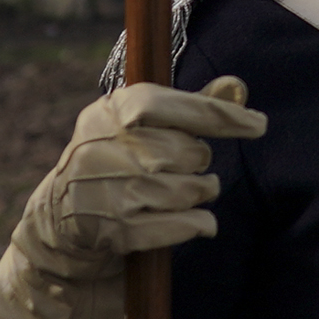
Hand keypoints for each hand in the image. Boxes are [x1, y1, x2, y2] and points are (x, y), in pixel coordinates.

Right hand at [0, 78, 268, 318]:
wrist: (60, 220)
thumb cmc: (115, 160)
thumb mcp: (141, 124)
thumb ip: (191, 105)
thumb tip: (237, 87)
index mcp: (111, 111)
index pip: (171, 105)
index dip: (219, 115)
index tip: (258, 125)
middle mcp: (104, 148)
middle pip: (189, 152)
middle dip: (198, 161)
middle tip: (184, 166)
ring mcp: (109, 192)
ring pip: (191, 190)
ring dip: (201, 193)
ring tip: (186, 191)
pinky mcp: (116, 232)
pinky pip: (186, 225)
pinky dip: (199, 224)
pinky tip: (195, 221)